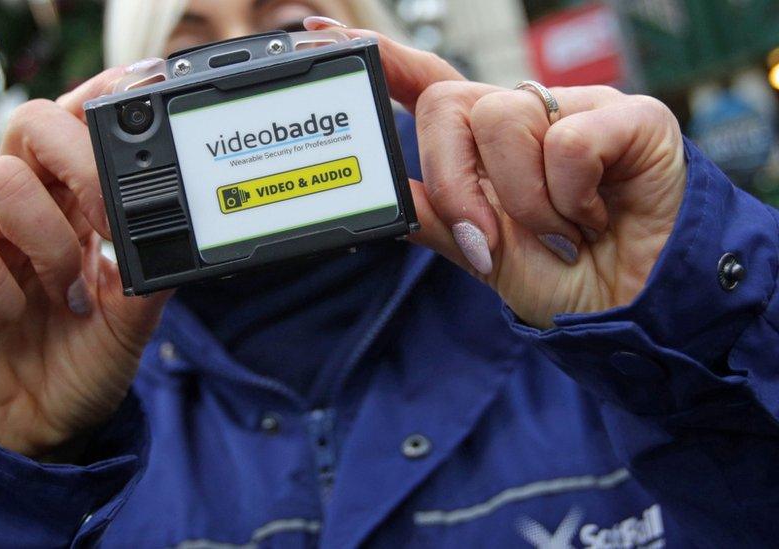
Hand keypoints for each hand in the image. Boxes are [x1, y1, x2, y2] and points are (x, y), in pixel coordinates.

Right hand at [0, 68, 169, 457]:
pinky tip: (6, 323)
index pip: (70, 130)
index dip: (95, 102)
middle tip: (108, 218)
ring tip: (66, 293)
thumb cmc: (76, 365)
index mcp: (62, 209)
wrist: (34, 433)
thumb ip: (149, 275)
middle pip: (29, 126)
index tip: (135, 95)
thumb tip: (172, 231)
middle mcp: (12, 214)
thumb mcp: (131, 323)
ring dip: (48, 241)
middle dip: (79, 160)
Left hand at [305, 19, 685, 328]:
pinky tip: (597, 215)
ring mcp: (575, 109)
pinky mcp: (629, 117)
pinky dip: (572, 194)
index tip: (316, 35)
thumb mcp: (482, 254)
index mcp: (484, 143)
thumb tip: (381, 197)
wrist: (633, 313)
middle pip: (449, 105)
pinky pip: (568, 138)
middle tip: (489, 238)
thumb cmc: (564, 281)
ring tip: (560, 232)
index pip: (425, 85)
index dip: (378, 59)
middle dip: (456, 184)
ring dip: (524, 201)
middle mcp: (524, 116)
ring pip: (504, 119)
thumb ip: (436, 218)